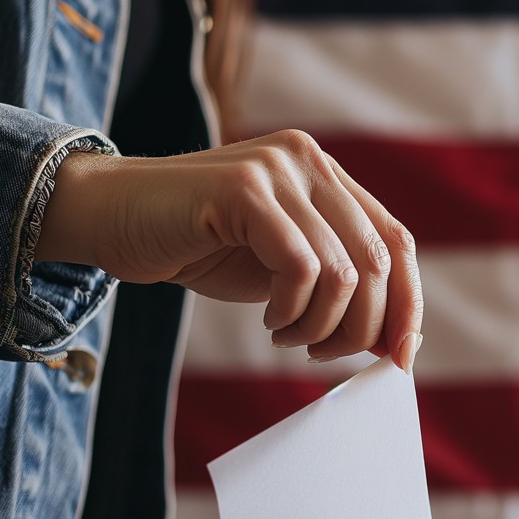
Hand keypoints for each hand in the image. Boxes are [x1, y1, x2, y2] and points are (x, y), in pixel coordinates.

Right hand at [38, 130, 422, 370]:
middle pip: (378, 260)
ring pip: (344, 271)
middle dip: (362, 327)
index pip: (396, 241)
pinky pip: (300, 268)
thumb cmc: (198, 247)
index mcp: (327, 175)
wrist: (110, 217)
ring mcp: (277, 170)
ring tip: (285, 336)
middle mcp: (309, 161)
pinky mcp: (243, 189)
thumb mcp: (282, 271)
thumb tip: (396, 342)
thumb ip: (337, 288)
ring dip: (319, 326)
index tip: (400, 358)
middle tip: (321, 354)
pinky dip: (292, 312)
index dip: (407, 303)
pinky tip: (268, 322)